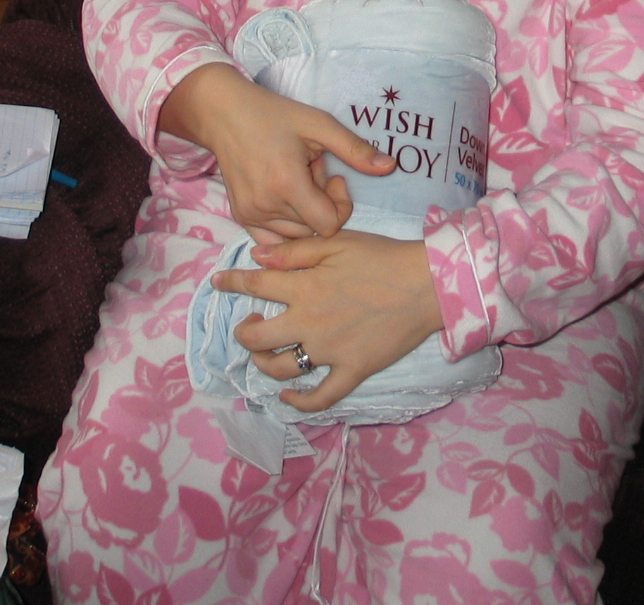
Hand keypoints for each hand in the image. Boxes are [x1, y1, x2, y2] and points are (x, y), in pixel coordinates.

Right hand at [158, 62, 393, 237]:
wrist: (225, 114)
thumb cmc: (275, 115)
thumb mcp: (319, 124)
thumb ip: (355, 149)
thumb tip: (391, 167)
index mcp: (287, 184)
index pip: (330, 225)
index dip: (340, 205)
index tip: (333, 177)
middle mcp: (266, 206)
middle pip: (314, 229)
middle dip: (321, 205)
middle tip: (311, 172)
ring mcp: (250, 214)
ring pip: (296, 236)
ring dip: (304, 214)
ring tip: (296, 180)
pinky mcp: (241, 217)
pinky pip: (274, 240)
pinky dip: (286, 225)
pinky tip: (285, 198)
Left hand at [211, 214, 444, 412]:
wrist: (426, 285)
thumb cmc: (382, 257)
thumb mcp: (336, 242)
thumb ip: (294, 251)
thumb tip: (256, 258)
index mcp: (303, 288)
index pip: (254, 286)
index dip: (231, 283)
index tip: (217, 283)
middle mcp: (308, 323)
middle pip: (256, 338)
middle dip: (243, 332)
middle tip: (248, 325)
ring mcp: (329, 352)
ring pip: (280, 369)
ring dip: (263, 363)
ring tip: (264, 353)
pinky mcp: (351, 371)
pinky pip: (320, 397)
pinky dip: (299, 401)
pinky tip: (287, 395)